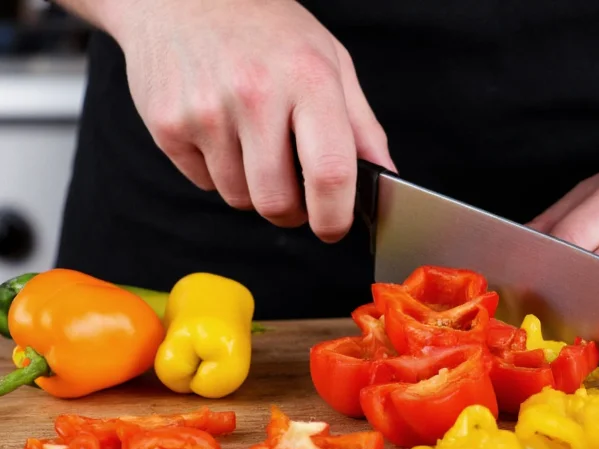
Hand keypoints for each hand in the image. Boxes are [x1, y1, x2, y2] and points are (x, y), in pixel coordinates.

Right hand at [110, 0, 394, 239]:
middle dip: (292, 212)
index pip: (329, 173)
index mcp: (307, 79)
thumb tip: (386, 179)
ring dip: (253, 190)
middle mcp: (254, 94)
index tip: (335, 227)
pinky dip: (219, 172)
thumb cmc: (264, 27)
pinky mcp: (168, 126)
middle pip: (277, 202)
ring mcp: (205, 112)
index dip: (335, 216)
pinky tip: (223, 133)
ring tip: (255, 145)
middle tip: (296, 192)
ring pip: (239, 199)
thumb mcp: (330, 61)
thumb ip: (362, 127)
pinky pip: (205, 184)